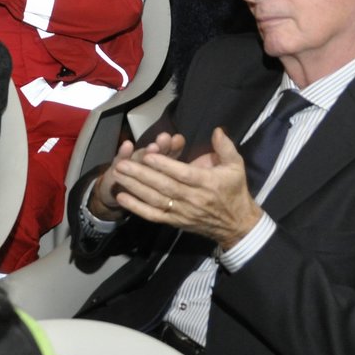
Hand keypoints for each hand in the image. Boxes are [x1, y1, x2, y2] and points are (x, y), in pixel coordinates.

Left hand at [101, 128, 261, 249]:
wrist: (236, 225)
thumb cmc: (234, 191)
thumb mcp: (236, 166)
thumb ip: (225, 147)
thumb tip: (216, 130)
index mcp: (207, 183)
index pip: (183, 174)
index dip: (164, 165)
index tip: (148, 155)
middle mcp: (193, 199)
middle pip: (164, 187)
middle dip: (141, 175)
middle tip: (122, 164)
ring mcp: (183, 212)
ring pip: (156, 200)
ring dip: (135, 188)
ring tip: (117, 175)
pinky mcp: (175, 222)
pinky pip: (154, 215)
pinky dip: (137, 208)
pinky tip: (122, 198)